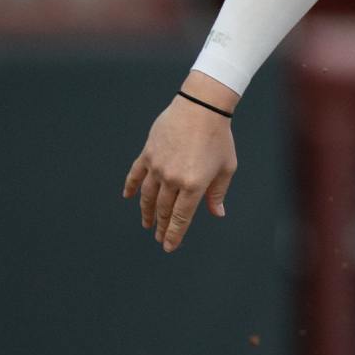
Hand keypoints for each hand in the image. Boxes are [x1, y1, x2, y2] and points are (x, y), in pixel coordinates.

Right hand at [122, 80, 238, 252]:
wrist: (201, 108)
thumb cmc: (219, 138)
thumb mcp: (226, 168)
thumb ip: (218, 193)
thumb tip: (217, 213)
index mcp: (194, 185)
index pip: (182, 217)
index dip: (175, 234)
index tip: (168, 246)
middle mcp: (172, 179)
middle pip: (164, 209)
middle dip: (162, 226)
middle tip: (159, 238)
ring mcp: (157, 166)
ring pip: (148, 196)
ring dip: (146, 212)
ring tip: (147, 223)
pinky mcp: (148, 154)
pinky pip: (135, 174)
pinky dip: (130, 187)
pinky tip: (128, 197)